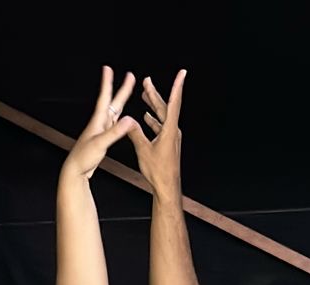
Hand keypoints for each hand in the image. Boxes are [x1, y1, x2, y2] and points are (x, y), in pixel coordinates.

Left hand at [61, 67, 136, 181]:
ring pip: (115, 111)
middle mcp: (100, 123)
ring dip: (122, 100)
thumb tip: (130, 120)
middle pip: (113, 102)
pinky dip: (121, 118)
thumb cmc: (83, 158)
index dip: (107, 83)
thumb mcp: (100, 144)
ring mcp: (101, 130)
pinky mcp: (103, 139)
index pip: (104, 97)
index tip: (108, 69)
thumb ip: (115, 133)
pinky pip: (115, 124)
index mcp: (98, 121)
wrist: (75, 171)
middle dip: (122, 89)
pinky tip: (123, 119)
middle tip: (130, 76)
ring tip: (128, 90)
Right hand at [126, 70, 185, 194]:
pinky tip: (147, 117)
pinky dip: (153, 120)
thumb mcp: (143, 151)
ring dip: (153, 105)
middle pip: (164, 107)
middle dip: (154, 94)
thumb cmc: (158, 171)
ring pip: (162, 116)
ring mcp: (171, 137)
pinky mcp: (167, 143)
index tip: (182, 73)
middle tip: (147, 81)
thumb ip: (135, 134)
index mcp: (169, 130)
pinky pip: (160, 126)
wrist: (167, 187)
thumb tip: (127, 121)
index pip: (173, 103)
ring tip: (144, 95)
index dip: (177, 86)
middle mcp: (172, 130)